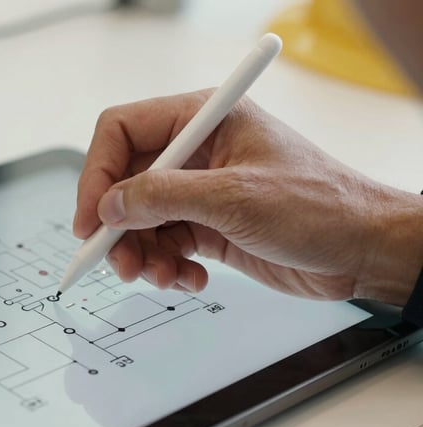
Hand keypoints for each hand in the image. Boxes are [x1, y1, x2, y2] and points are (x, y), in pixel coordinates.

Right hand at [74, 91, 422, 304]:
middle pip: (125, 182)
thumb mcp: (235, 198)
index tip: (91, 219)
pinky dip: (166, 266)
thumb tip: (110, 206)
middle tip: (119, 262)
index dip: (98, 173)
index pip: (124, 132)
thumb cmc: (320, 206)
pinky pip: (163, 244)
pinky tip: (189, 279)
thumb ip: (164, 197)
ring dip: (140, 253)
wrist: (362, 251)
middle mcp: (195, 152)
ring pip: (139, 219)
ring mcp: (199, 191)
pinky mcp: (206, 225)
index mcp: (203, 120)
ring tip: (160, 276)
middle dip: (117, 226)